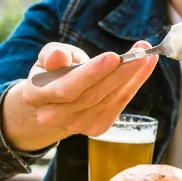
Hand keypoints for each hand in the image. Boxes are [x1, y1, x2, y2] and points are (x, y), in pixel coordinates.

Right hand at [0, 41, 157, 151]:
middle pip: (92, 96)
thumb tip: (58, 56)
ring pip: (108, 99)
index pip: (66, 88)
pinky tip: (145, 66)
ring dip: (131, 76)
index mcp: (36, 95)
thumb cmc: (53, 71)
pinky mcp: (96, 127)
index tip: (114, 57)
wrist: (54, 100)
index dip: (91, 73)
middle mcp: (53, 116)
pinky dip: (134, 84)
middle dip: (119, 73)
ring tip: (145, 54)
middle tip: (140, 53)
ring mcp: (76, 126)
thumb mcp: (48, 57)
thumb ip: (52, 55)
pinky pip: (119, 104)